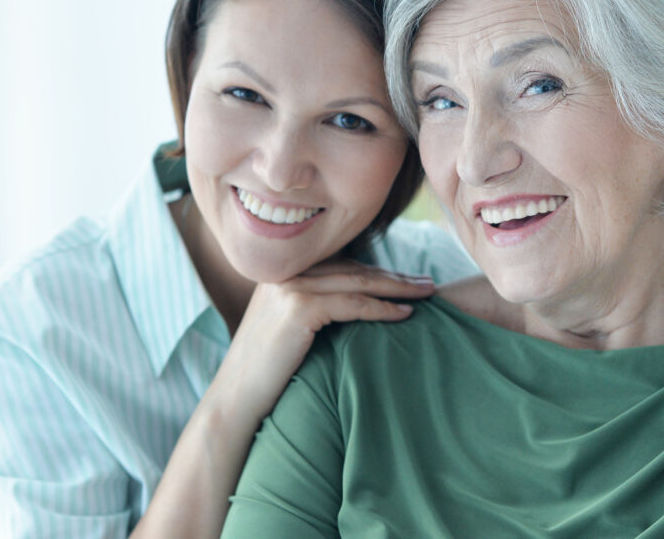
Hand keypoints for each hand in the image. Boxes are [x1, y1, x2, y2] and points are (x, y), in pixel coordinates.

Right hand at [207, 261, 434, 427]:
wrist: (235, 398)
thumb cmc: (264, 374)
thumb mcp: (286, 330)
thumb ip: (311, 309)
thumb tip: (354, 308)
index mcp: (283, 273)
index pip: (341, 265)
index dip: (377, 271)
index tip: (408, 279)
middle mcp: (285, 273)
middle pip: (353, 269)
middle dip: (394, 275)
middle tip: (428, 283)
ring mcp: (291, 287)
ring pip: (358, 282)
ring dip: (397, 287)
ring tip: (427, 294)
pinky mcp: (298, 308)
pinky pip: (352, 304)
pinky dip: (382, 308)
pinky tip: (405, 314)